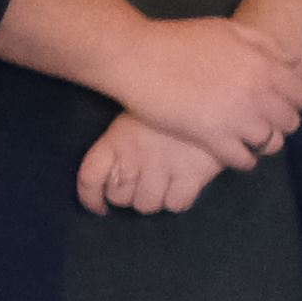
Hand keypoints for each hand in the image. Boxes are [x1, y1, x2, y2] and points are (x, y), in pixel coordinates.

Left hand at [76, 115, 223, 215]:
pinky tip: (183, 187)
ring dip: (154, 199)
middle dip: (129, 196)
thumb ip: (123, 144)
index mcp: (116, 139)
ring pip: (147, 205)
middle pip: (119, 197)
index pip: (89, 179)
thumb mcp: (138, 114)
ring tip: (165, 186)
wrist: (212, 92)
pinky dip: (177, 200)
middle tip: (143, 186)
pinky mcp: (191, 175)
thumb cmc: (171, 102)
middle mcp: (133, 157)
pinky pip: (176, 204)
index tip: (100, 208)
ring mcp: (162, 167)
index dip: (91, 199)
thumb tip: (117, 175)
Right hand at [112, 11, 301, 166]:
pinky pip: (243, 160)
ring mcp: (236, 117)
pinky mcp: (212, 137)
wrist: (136, 56)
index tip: (279, 103)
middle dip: (280, 123)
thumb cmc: (179, 40)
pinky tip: (233, 153)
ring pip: (270, 143)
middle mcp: (257, 93)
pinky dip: (243, 159)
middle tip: (264, 123)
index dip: (293, 101)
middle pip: (290, 121)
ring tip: (249, 139)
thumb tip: (295, 62)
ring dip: (263, 143)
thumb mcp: (228, 30)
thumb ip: (265, 44)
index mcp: (264, 66)